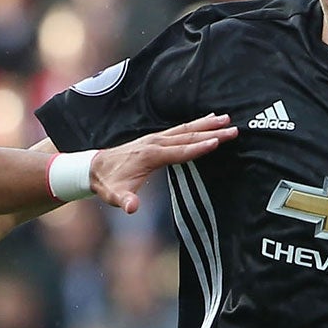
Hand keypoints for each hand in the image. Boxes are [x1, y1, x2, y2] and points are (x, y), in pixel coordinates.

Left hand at [88, 114, 235, 213]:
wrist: (95, 168)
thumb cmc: (108, 183)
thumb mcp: (115, 196)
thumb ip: (125, 201)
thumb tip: (132, 209)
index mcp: (150, 156)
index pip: (180, 151)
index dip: (199, 148)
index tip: (217, 142)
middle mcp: (155, 143)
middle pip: (188, 136)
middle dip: (211, 133)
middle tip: (233, 129)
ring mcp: (156, 139)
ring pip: (186, 129)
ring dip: (206, 124)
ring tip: (226, 119)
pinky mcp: (156, 139)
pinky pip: (179, 130)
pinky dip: (195, 124)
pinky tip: (207, 120)